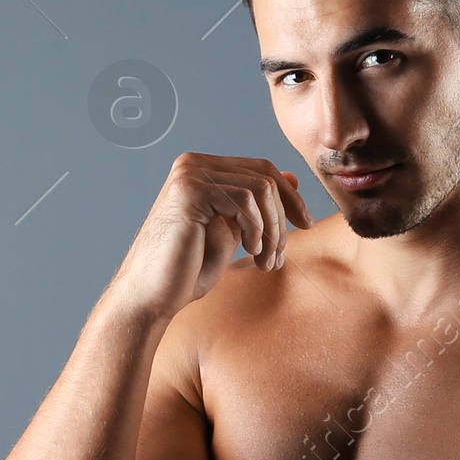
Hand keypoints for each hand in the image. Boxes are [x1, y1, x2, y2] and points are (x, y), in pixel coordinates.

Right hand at [110, 153, 313, 318]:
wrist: (153, 295)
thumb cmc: (188, 269)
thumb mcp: (234, 232)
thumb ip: (256, 205)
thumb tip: (292, 178)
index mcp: (204, 170)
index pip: (263, 170)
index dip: (290, 197)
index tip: (305, 225)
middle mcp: (194, 164)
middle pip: (266, 176)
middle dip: (283, 217)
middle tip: (280, 256)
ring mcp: (190, 173)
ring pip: (260, 189)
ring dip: (272, 230)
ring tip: (265, 261)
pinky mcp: (190, 190)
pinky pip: (245, 201)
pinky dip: (256, 230)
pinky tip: (249, 252)